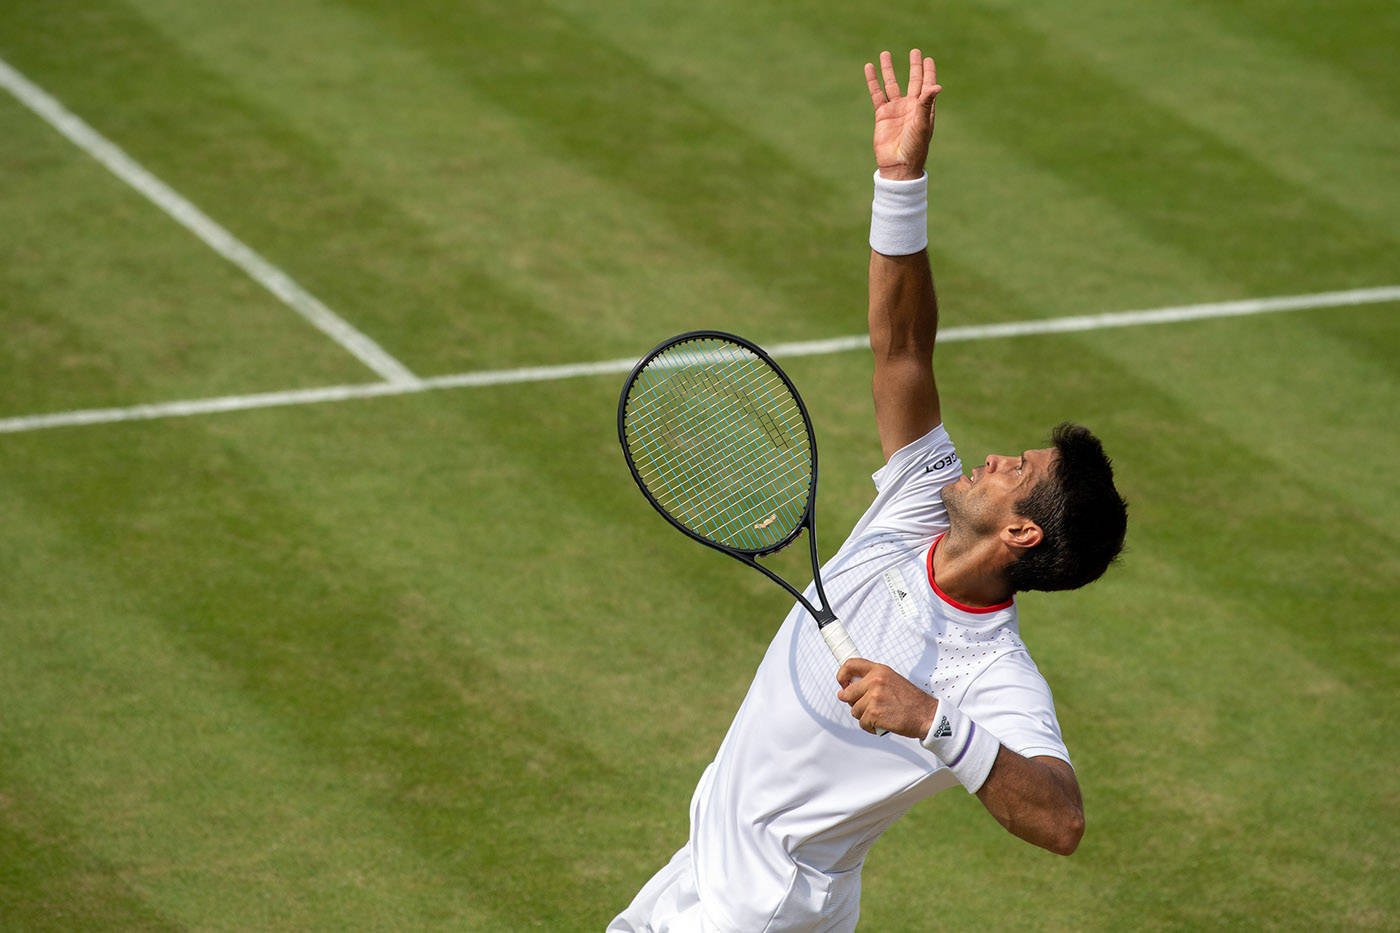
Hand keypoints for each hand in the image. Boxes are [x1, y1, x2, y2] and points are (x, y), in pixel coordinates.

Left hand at [836, 657, 939, 736]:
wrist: (926, 715)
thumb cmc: (910, 700)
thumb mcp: (891, 680)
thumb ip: (871, 681)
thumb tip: (846, 690)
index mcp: (879, 670)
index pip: (850, 665)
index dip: (841, 675)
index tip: (842, 684)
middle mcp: (875, 681)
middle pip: (847, 693)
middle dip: (853, 703)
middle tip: (867, 706)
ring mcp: (874, 697)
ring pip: (854, 710)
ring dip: (864, 716)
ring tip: (880, 715)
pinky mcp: (874, 713)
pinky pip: (861, 723)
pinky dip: (870, 726)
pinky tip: (882, 723)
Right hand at [864, 49, 940, 180]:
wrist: (898, 164)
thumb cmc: (915, 146)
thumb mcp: (922, 124)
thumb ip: (926, 103)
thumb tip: (937, 86)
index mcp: (924, 108)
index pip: (927, 85)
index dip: (928, 72)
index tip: (928, 59)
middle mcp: (910, 106)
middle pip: (913, 81)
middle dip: (914, 66)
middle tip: (915, 51)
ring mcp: (895, 109)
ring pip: (892, 84)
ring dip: (889, 69)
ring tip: (885, 54)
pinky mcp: (882, 114)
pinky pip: (877, 94)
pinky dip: (873, 81)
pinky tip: (869, 68)